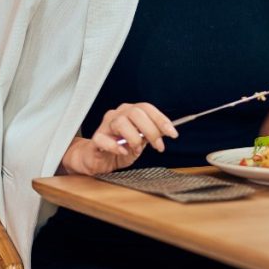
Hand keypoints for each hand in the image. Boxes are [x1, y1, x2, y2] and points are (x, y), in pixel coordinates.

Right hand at [60, 103, 177, 175]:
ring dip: (134, 138)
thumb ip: (150, 135)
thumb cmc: (120, 148)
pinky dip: (115, 146)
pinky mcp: (96, 139)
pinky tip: (123, 152)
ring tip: (137, 150)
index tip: (172, 133)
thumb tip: (166, 131)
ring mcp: (105, 125)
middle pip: (136, 113)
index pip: (147, 108)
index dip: (161, 120)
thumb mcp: (140, 142)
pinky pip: (104, 139)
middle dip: (151, 130)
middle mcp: (118, 114)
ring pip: (121, 122)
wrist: (98, 160)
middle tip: (158, 146)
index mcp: (130, 112)